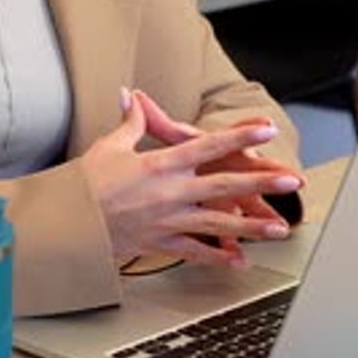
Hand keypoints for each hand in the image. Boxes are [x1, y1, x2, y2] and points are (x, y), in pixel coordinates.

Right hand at [81, 91, 303, 267]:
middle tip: (290, 180)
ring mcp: (169, 220)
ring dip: (252, 226)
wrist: (68, 225)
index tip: (265, 128)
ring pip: (219, 223)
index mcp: (161, 163)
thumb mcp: (110, 145)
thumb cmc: (86, 184)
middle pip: (224, 185)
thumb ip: (131, 122)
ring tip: (279, 228)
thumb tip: (131, 95)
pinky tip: (240, 261)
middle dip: (261, 183)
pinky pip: (195, 251)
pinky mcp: (161, 243)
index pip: (208, 146)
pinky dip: (218, 256)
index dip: (239, 135)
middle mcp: (171, 192)